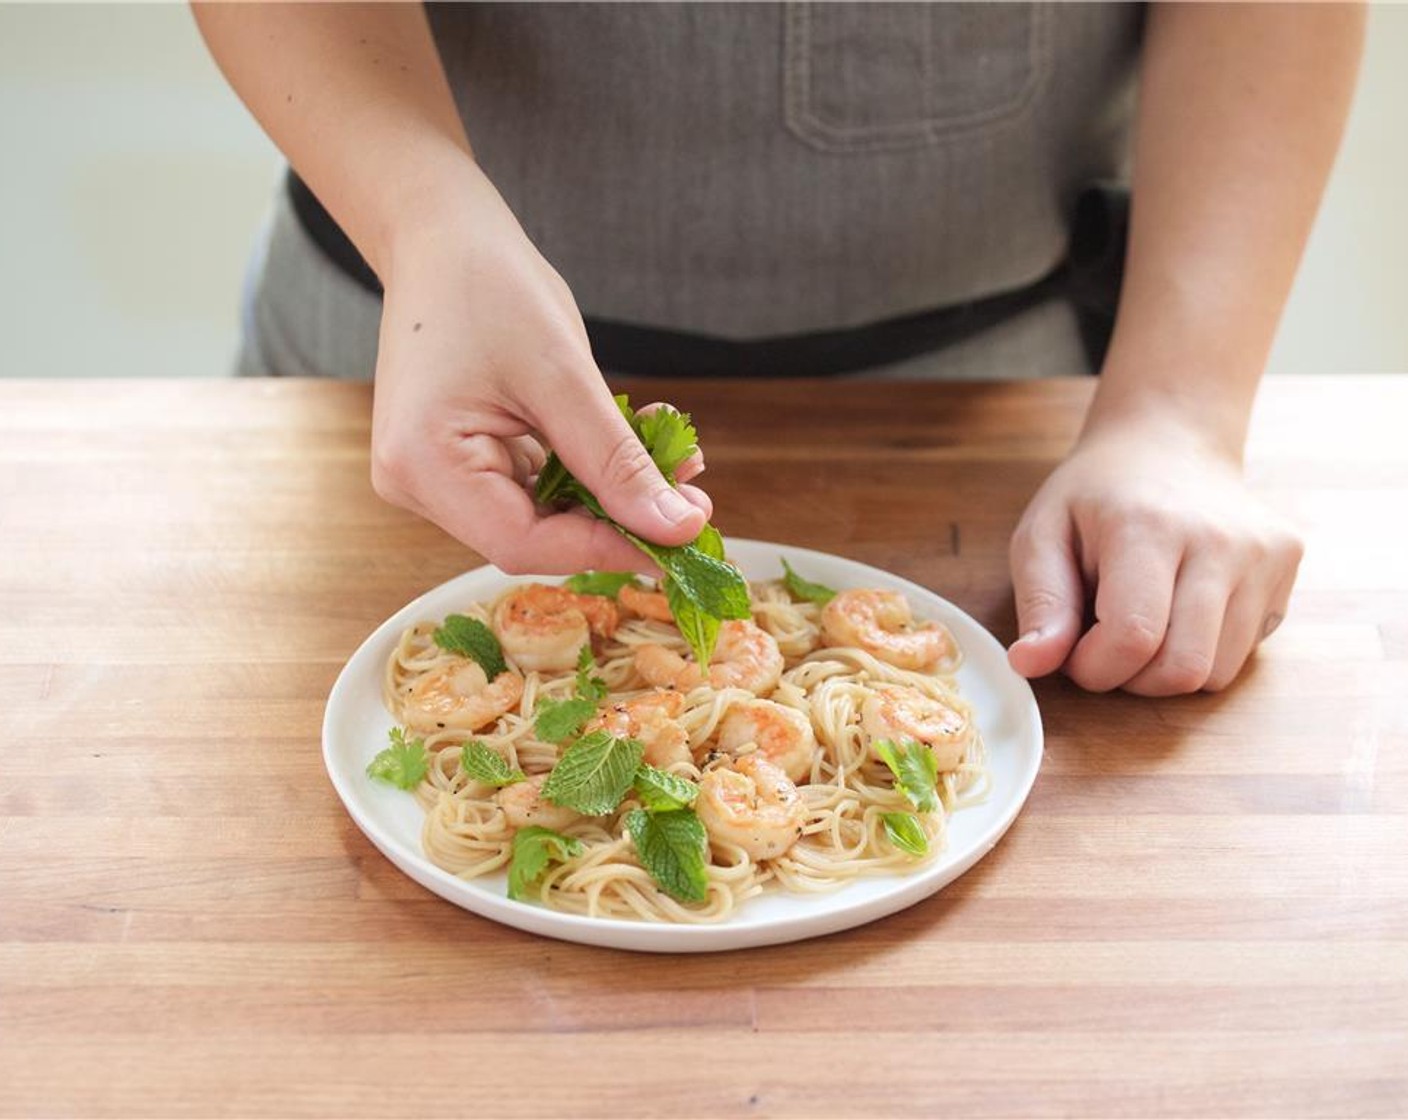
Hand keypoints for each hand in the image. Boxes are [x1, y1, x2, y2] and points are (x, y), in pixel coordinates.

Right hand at [367, 166, 708, 573]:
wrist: (440, 238)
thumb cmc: (489, 286)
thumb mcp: (564, 376)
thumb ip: (617, 462)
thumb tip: (676, 529)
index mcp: (423, 465)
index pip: (523, 544)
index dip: (606, 547)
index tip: (679, 537)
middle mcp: (415, 484)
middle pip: (530, 536)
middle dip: (615, 520)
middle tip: (691, 498)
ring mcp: (431, 477)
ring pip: (536, 517)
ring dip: (608, 496)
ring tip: (672, 461)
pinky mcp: (454, 463)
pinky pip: (528, 489)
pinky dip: (583, 474)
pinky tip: (632, 447)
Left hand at [1006, 417, 1302, 693]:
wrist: (1169, 441)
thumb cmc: (1097, 495)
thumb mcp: (1042, 534)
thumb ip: (1039, 603)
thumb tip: (1030, 664)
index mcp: (1149, 527)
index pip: (1133, 637)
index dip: (1095, 667)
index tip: (1074, 650)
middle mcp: (1220, 540)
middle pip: (1183, 669)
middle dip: (1133, 679)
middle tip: (1106, 644)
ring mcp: (1264, 554)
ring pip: (1218, 673)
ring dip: (1168, 669)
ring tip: (1144, 621)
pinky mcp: (1287, 567)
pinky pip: (1245, 652)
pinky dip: (1204, 649)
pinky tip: (1181, 606)